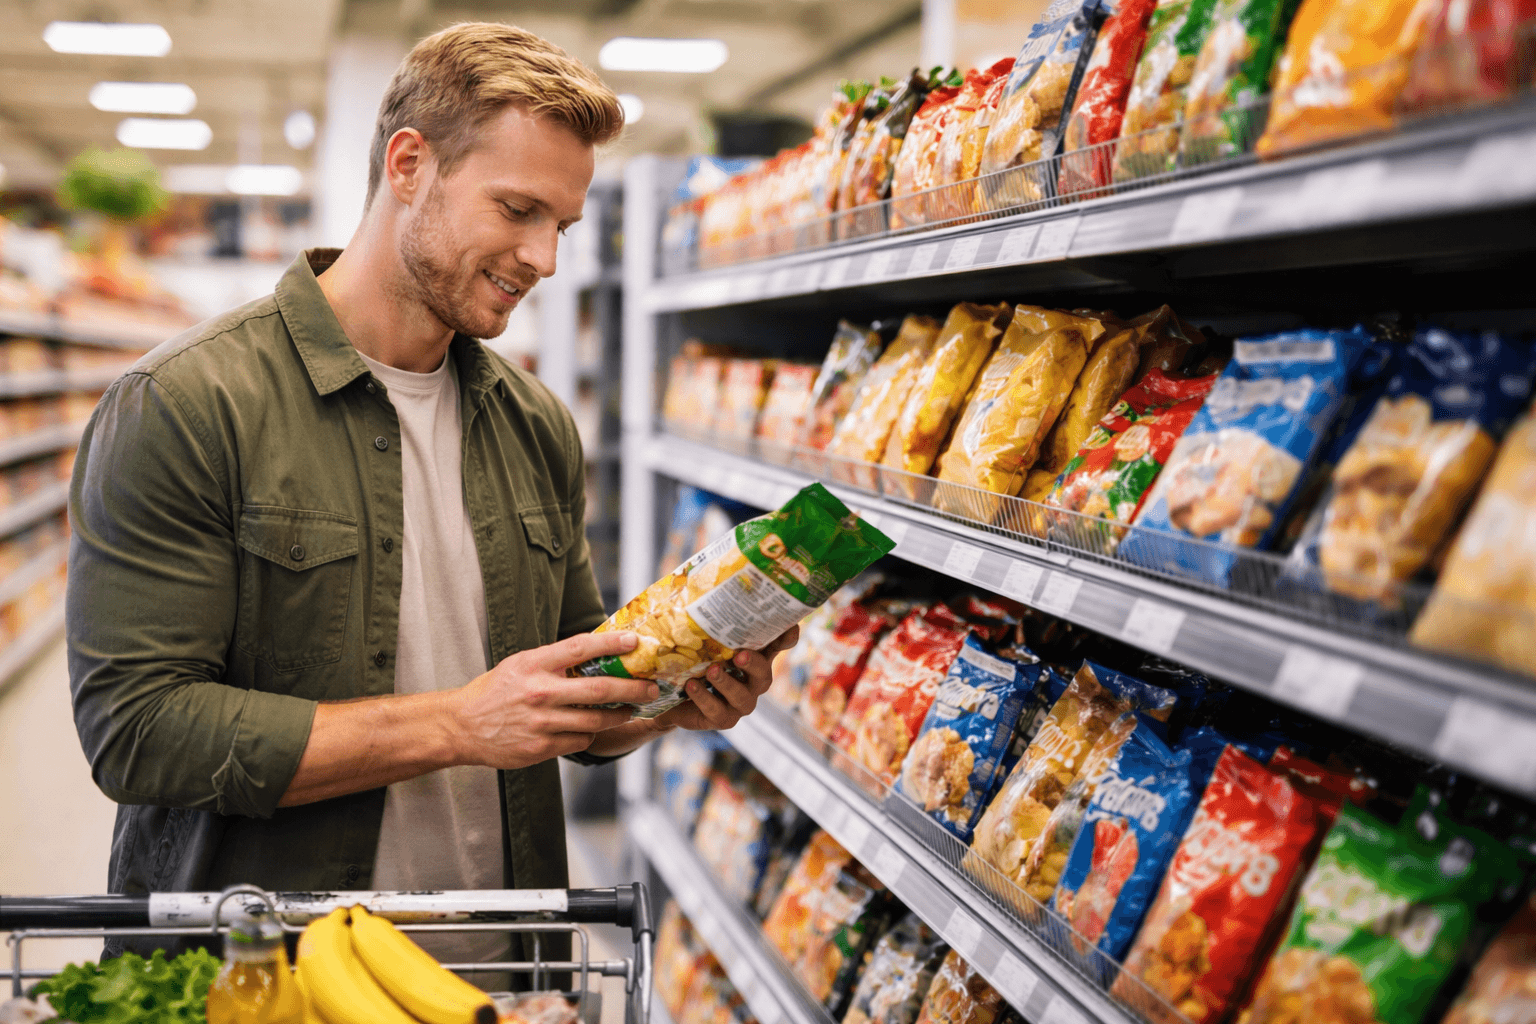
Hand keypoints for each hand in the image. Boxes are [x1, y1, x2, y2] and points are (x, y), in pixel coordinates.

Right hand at [449, 631, 658, 769]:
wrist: (461, 726)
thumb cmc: (495, 691)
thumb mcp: (520, 664)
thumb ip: (554, 660)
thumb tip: (595, 651)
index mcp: (534, 665)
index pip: (580, 648)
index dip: (612, 643)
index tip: (635, 642)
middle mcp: (539, 692)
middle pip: (600, 688)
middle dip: (632, 688)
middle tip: (651, 687)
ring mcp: (541, 722)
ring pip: (596, 719)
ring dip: (619, 715)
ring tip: (629, 710)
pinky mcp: (540, 748)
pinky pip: (580, 739)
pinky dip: (589, 733)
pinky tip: (589, 728)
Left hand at [654, 624, 800, 732]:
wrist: (665, 692)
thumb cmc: (687, 657)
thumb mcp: (696, 636)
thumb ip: (703, 617)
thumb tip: (694, 577)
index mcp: (752, 655)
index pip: (778, 644)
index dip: (787, 636)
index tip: (790, 625)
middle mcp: (752, 680)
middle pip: (764, 674)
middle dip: (754, 664)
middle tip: (739, 654)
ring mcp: (740, 701)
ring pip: (744, 697)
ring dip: (727, 683)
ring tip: (710, 670)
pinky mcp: (722, 719)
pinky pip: (719, 712)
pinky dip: (704, 698)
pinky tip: (691, 685)